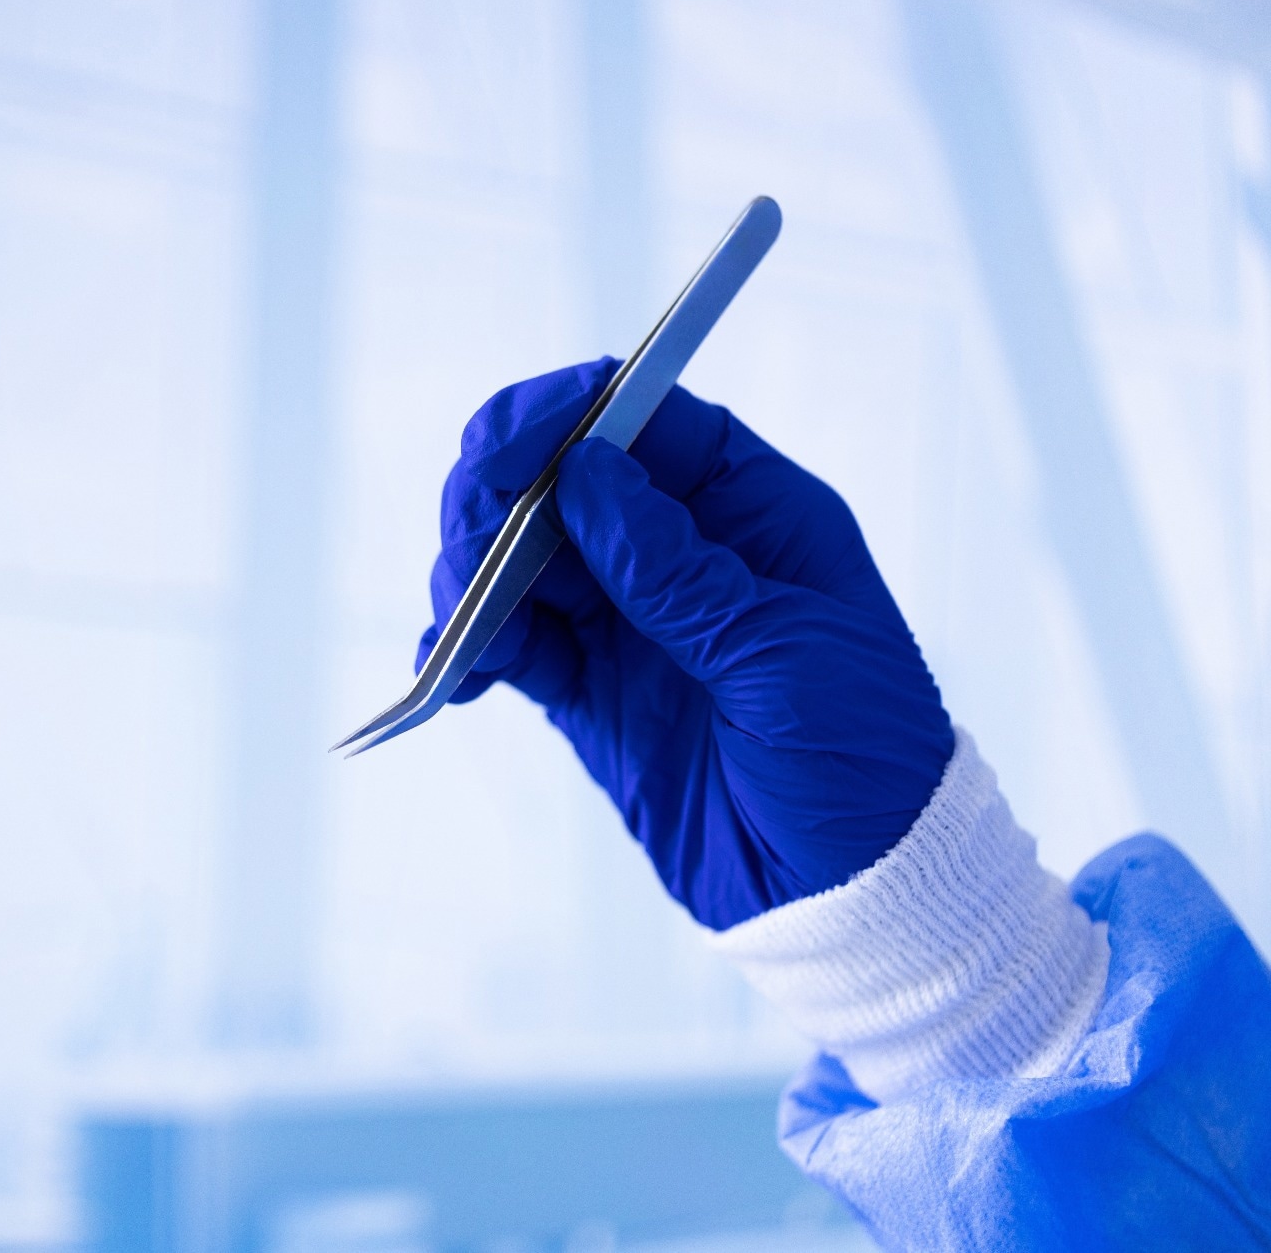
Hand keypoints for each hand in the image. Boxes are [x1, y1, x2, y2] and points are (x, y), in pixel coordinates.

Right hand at [420, 360, 953, 928]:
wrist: (856, 898)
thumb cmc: (861, 762)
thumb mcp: (783, 656)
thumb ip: (676, 572)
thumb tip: (584, 473)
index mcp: (752, 512)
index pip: (642, 422)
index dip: (562, 416)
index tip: (497, 448)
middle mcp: (681, 553)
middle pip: (560, 480)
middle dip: (497, 497)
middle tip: (469, 545)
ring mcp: (629, 623)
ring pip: (520, 559)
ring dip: (471, 574)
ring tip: (462, 618)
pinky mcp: (589, 694)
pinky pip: (511, 646)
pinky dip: (468, 648)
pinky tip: (451, 670)